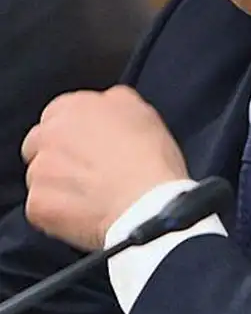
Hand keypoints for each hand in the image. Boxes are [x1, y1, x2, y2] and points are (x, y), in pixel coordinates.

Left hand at [22, 86, 187, 250]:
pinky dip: (57, 212)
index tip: (88, 142)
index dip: (75, 130)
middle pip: (40, 143)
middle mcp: (49, 135)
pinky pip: (40, 207)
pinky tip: (84, 212)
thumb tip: (106, 104)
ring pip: (39, 176)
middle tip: (87, 169)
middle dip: (57, 154)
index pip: (58, 113)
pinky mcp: (37, 205)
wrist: (147, 204)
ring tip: (90, 194)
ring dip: (57, 183)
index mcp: (73, 107)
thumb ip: (113, 100)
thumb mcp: (141, 110)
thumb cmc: (149, 158)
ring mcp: (39, 171)